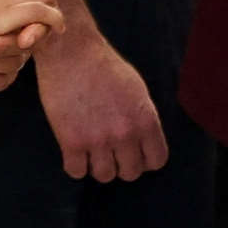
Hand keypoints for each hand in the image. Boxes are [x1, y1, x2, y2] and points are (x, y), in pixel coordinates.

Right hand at [38, 27, 170, 182]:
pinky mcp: (71, 141)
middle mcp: (125, 134)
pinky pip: (76, 172)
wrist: (71, 51)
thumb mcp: (137, 90)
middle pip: (130, 173)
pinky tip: (75, 151)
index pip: (156, 161)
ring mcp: (98, 140)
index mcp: (146, 120)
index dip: (145, 160)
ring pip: (104, 176)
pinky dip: (76, 165)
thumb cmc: (104, 66)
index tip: (134, 153)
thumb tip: (144, 141)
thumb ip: (143, 117)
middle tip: (111, 151)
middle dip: (121, 164)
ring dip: (98, 166)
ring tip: (92, 151)